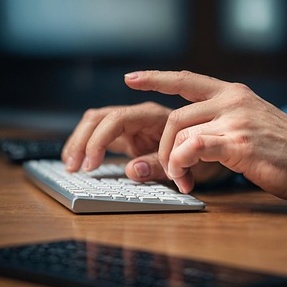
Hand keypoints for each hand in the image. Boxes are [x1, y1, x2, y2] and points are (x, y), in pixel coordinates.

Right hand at [61, 101, 229, 183]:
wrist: (216, 148)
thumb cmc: (205, 153)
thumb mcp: (189, 164)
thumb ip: (161, 166)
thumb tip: (132, 170)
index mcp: (154, 116)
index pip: (117, 118)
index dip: (99, 139)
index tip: (91, 165)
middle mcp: (139, 116)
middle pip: (99, 117)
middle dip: (82, 140)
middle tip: (74, 167)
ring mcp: (132, 125)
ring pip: (95, 122)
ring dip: (79, 141)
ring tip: (70, 165)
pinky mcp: (128, 137)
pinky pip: (100, 135)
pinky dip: (86, 146)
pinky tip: (77, 161)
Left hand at [125, 70, 286, 200]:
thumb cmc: (284, 149)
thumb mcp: (251, 123)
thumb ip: (222, 123)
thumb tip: (190, 138)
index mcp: (233, 93)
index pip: (185, 80)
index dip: (155, 78)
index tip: (130, 77)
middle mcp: (232, 101)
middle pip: (174, 117)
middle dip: (162, 147)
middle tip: (169, 171)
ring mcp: (235, 119)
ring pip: (180, 134)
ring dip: (172, 162)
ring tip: (182, 181)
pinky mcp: (238, 142)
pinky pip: (194, 147)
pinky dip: (182, 165)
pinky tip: (188, 180)